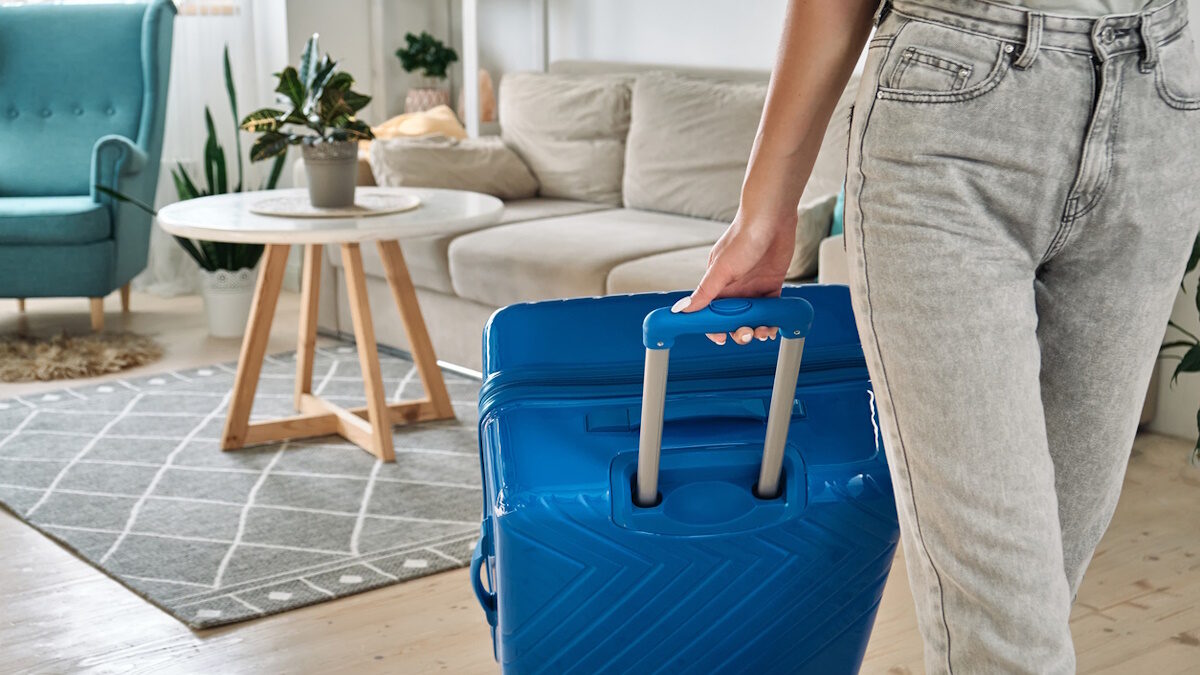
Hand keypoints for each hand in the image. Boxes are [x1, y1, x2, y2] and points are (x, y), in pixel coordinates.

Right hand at [673, 209, 795, 344]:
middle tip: (744, 334)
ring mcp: (752, 286)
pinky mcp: (771, 284)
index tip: (720, 338)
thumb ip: (704, 292)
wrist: (772, 218)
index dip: (713, 327)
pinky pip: (770, 308)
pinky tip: (772, 326)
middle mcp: (733, 287)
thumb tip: (681, 310)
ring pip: (751, 317)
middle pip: (732, 318)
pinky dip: (770, 319)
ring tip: (761, 331)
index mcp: (716, 283)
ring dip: (755, 328)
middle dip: (737, 331)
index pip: (709, 312)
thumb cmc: (743, 236)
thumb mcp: (721, 268)